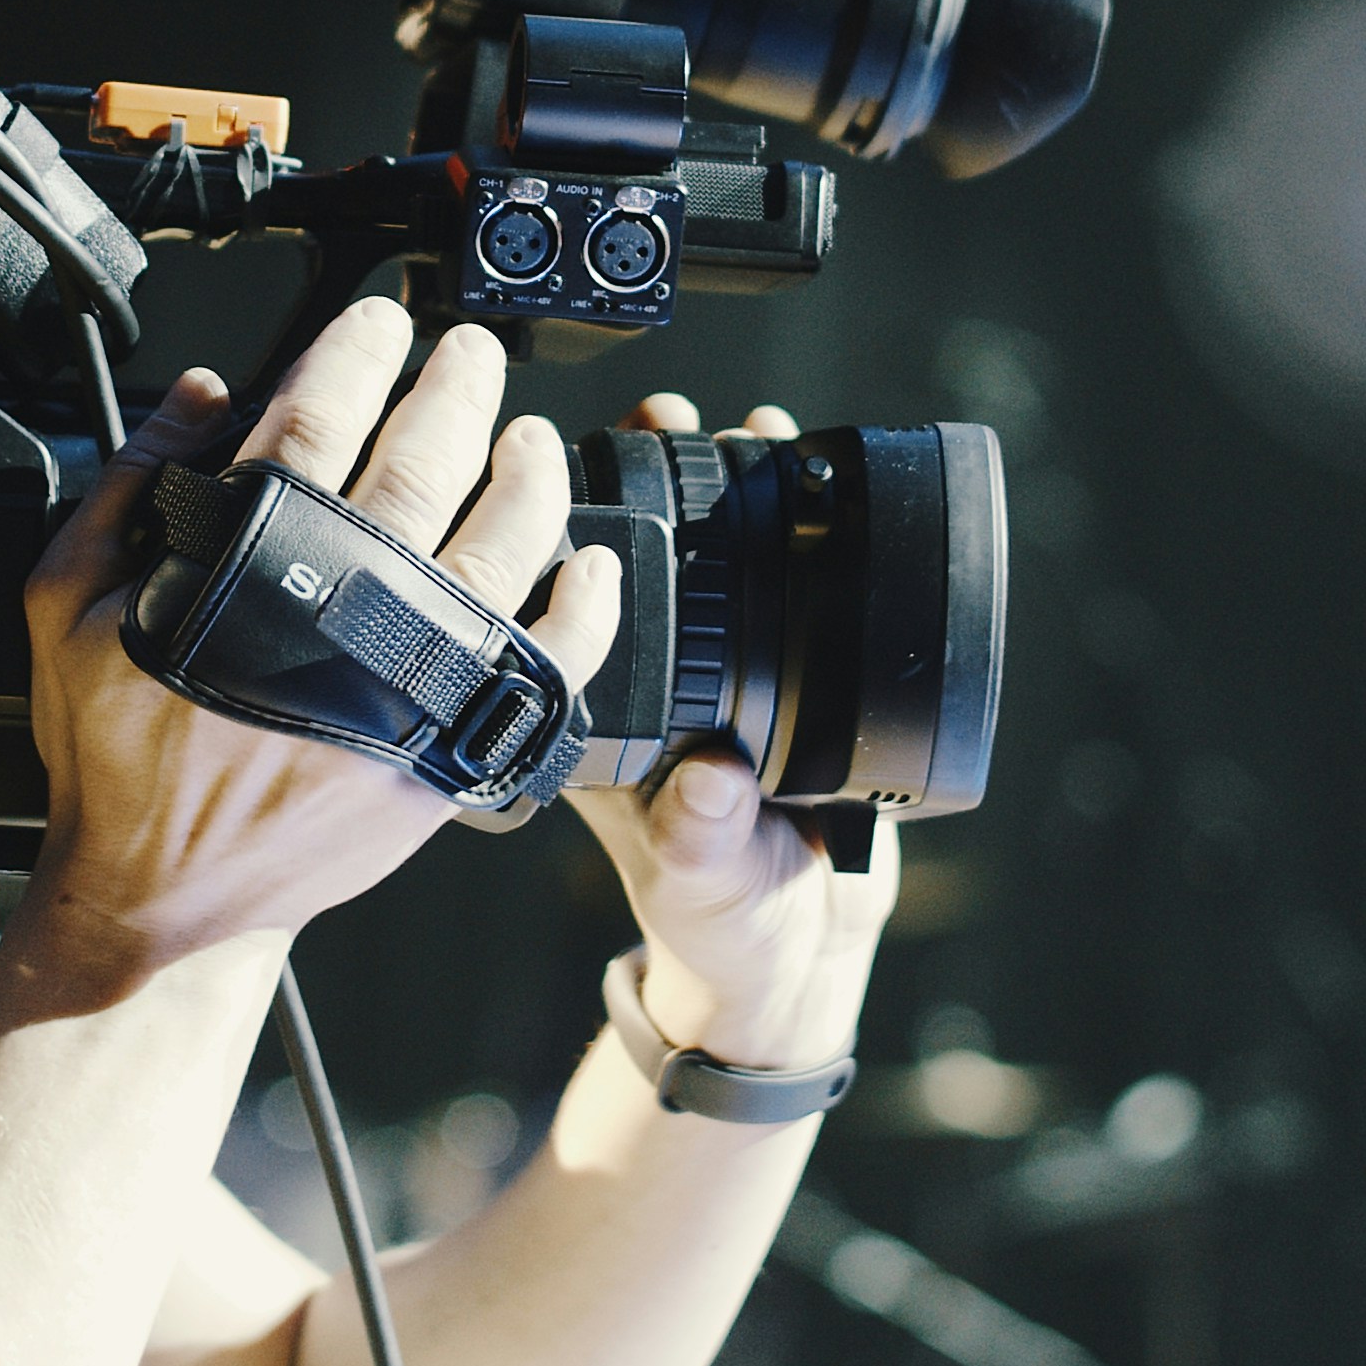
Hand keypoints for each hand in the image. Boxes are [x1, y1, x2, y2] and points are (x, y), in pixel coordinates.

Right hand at [18, 299, 620, 984]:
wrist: (163, 899)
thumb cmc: (117, 758)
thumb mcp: (67, 602)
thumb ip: (128, 486)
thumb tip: (200, 393)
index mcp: (248, 562)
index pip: (320, 415)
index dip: (357, 351)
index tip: (381, 322)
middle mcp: (343, 611)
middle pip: (428, 460)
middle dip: (456, 387)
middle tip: (469, 352)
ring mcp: (409, 681)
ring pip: (502, 545)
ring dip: (529, 475)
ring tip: (530, 439)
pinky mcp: (451, 748)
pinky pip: (547, 663)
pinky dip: (582, 608)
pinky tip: (588, 564)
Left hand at [563, 393, 899, 1069]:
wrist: (795, 951)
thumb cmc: (722, 926)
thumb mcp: (709, 883)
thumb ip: (707, 838)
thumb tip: (713, 781)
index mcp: (596, 726)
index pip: (564, 608)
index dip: (569, 535)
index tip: (587, 470)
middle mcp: (639, 688)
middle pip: (629, 560)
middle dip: (648, 477)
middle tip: (668, 415)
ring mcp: (702, 677)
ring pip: (700, 562)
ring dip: (721, 486)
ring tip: (749, 426)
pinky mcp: (772, 679)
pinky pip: (773, 587)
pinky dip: (787, 527)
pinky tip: (801, 472)